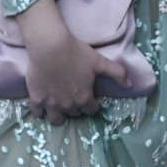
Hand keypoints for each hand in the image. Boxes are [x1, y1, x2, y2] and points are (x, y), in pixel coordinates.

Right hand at [16, 0, 130, 124]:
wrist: (50, 46)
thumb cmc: (76, 53)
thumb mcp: (100, 61)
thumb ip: (117, 73)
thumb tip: (130, 85)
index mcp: (84, 98)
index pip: (91, 110)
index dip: (92, 103)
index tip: (90, 95)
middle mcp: (68, 105)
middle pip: (75, 114)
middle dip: (77, 107)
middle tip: (74, 95)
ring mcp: (51, 104)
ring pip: (57, 120)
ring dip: (60, 115)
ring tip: (60, 105)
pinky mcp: (36, 99)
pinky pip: (38, 114)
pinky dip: (41, 111)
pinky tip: (44, 103)